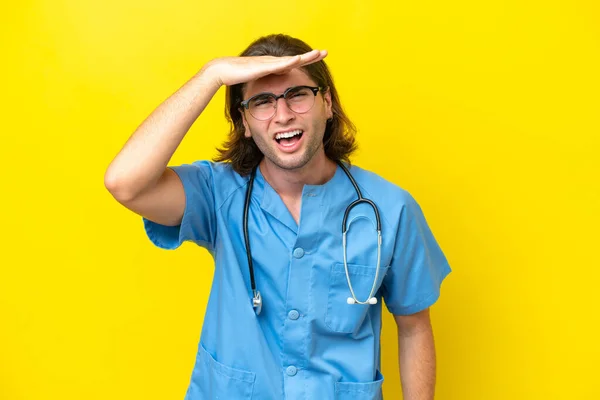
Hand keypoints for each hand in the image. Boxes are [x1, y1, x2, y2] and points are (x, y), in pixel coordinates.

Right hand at [203, 49, 327, 86]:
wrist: (222, 70)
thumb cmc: (236, 76)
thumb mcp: (257, 81)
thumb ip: (266, 83)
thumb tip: (275, 88)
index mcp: (273, 67)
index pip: (294, 63)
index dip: (306, 61)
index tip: (318, 58)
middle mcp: (273, 63)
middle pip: (296, 59)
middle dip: (311, 56)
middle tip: (325, 52)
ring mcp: (268, 63)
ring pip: (291, 60)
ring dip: (305, 57)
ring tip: (318, 54)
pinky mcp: (262, 66)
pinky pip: (279, 65)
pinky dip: (290, 62)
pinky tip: (299, 60)